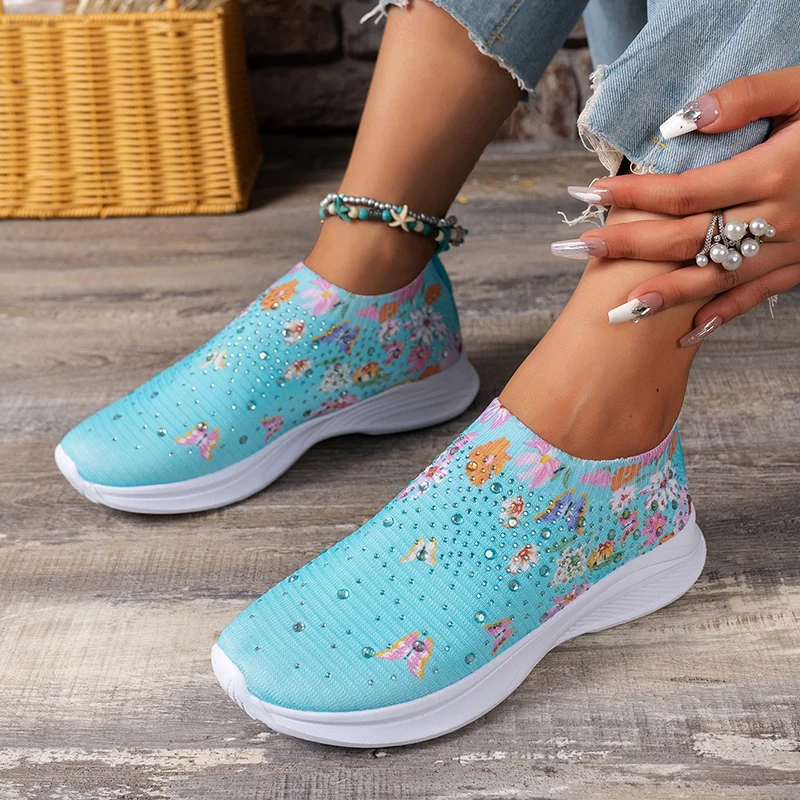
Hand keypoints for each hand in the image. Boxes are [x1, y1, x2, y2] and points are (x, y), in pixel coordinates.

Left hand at [562, 67, 799, 342]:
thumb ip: (751, 97)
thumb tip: (683, 120)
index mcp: (775, 172)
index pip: (685, 191)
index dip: (632, 195)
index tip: (587, 195)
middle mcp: (780, 219)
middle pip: (687, 240)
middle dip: (625, 247)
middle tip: (574, 250)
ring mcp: (794, 249)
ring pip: (716, 280)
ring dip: (662, 297)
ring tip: (614, 312)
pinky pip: (759, 298)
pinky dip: (722, 316)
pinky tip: (686, 334)